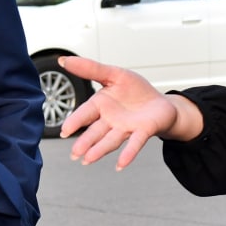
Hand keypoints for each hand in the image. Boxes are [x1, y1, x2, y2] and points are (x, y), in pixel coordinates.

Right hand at [59, 56, 195, 169]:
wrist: (161, 103)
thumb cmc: (136, 91)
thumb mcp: (114, 74)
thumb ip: (90, 69)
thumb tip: (64, 60)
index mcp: (101, 105)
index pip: (85, 113)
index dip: (75, 122)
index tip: (65, 131)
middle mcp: (111, 120)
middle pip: (96, 131)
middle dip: (85, 142)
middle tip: (75, 153)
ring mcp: (126, 128)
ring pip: (111, 140)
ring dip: (100, 150)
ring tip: (88, 159)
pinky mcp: (143, 131)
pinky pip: (135, 143)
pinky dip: (128, 154)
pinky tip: (121, 164)